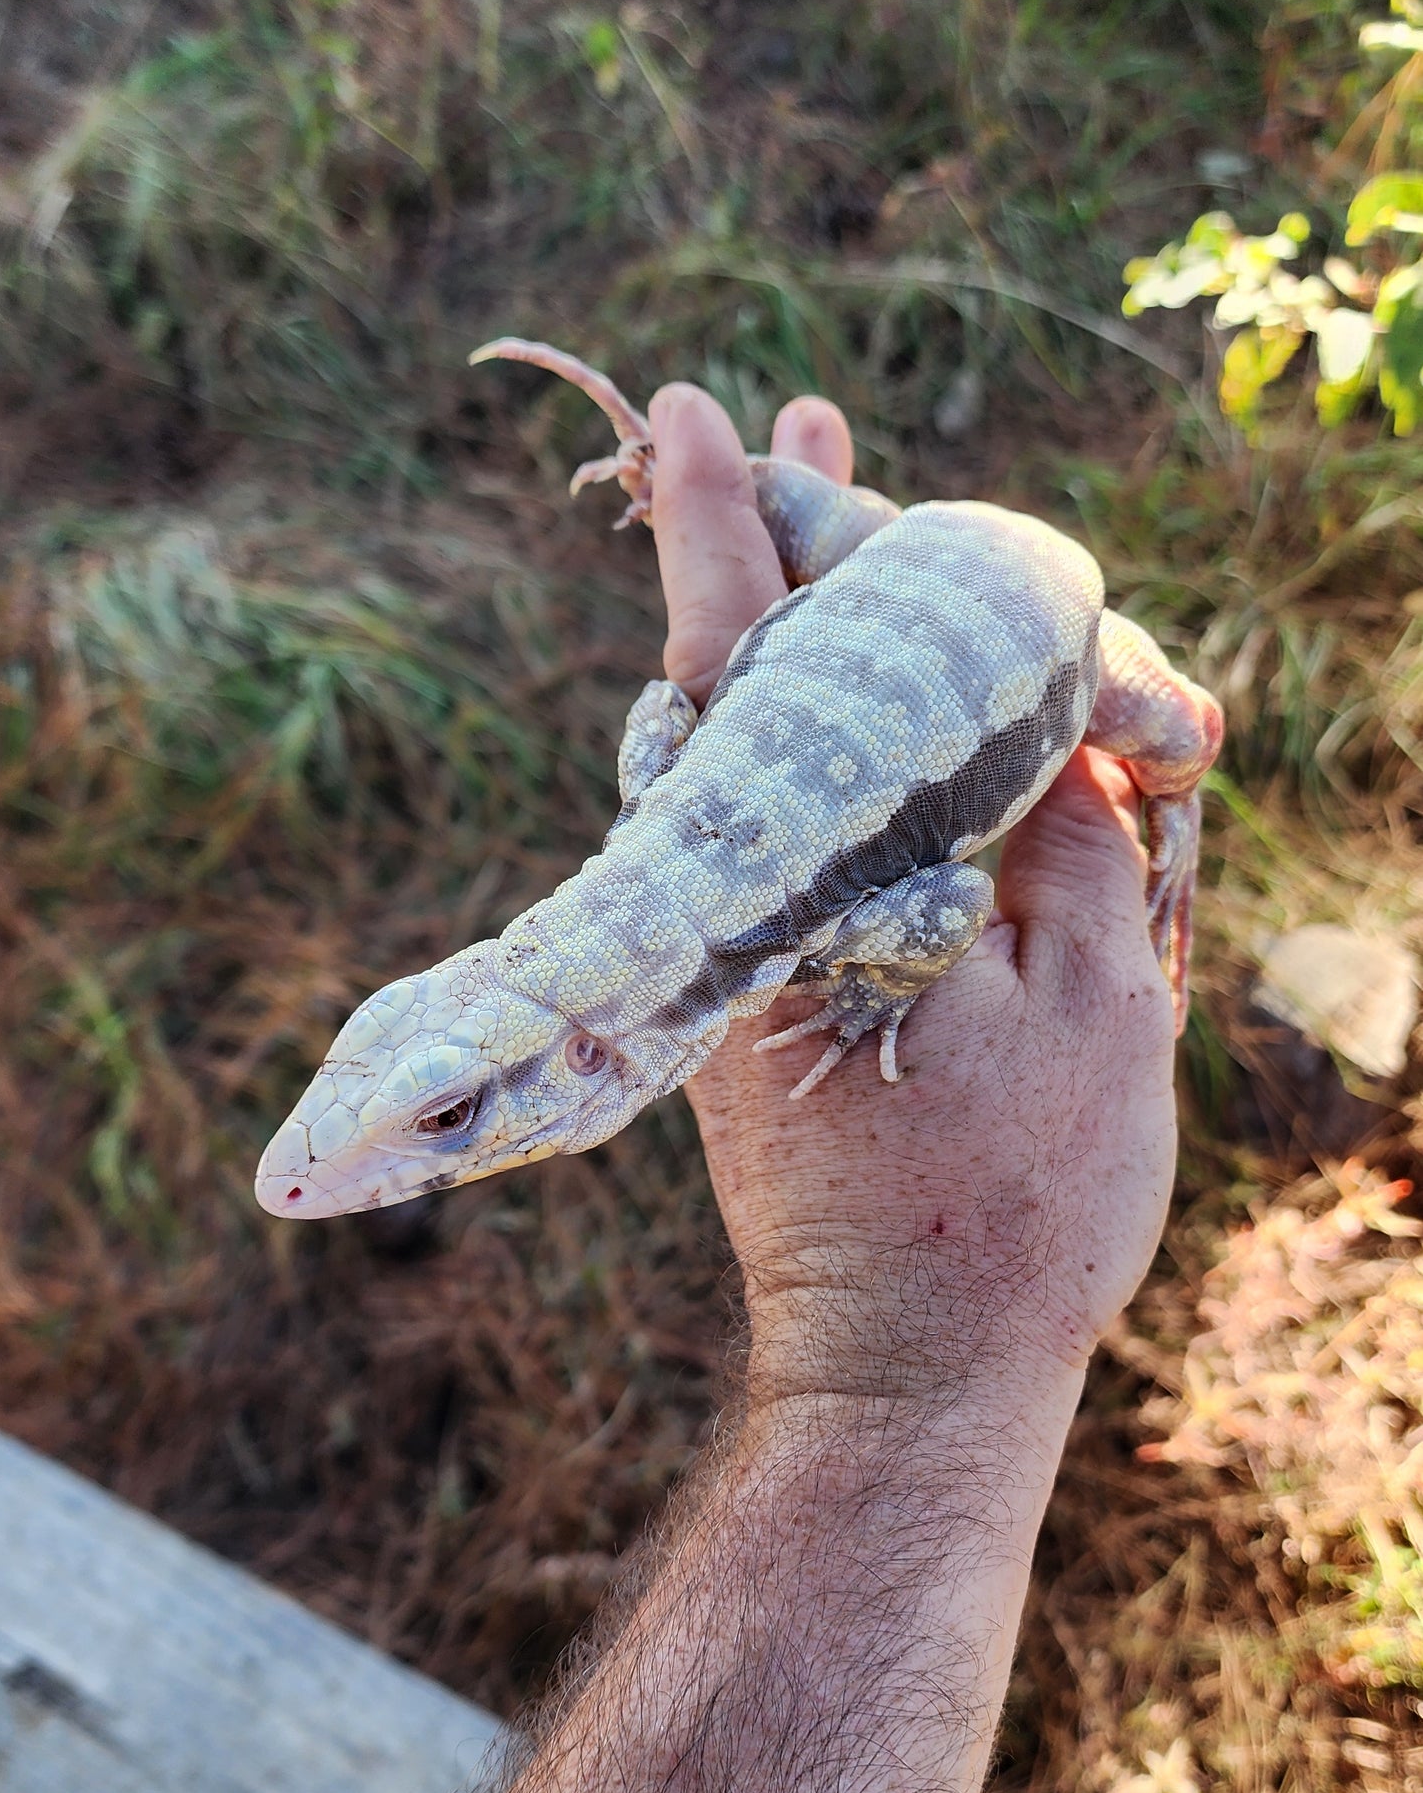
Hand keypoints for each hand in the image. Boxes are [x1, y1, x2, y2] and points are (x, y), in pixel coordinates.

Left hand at [646, 383, 1177, 1417]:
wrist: (913, 1378)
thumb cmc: (1017, 1206)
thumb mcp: (1089, 1003)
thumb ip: (1068, 840)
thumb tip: (1050, 724)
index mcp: (797, 890)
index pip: (746, 667)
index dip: (731, 531)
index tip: (704, 414)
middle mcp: (742, 905)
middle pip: (746, 682)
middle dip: (780, 548)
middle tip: (792, 425)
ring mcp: (748, 948)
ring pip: (770, 750)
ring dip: (808, 630)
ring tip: (814, 497)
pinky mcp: (770, 991)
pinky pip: (796, 825)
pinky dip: (832, 740)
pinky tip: (877, 701)